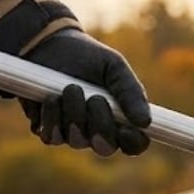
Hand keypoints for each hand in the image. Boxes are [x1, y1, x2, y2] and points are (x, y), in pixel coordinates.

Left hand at [18, 29, 151, 155]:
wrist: (48, 45)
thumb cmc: (87, 57)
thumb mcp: (114, 67)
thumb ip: (131, 93)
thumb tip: (145, 122)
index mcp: (121, 118)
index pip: (134, 144)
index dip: (133, 142)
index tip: (127, 129)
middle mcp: (98, 132)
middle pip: (105, 147)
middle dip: (100, 125)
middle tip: (95, 98)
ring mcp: (72, 133)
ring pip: (77, 141)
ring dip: (74, 114)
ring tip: (70, 87)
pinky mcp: (48, 130)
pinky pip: (52, 137)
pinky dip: (53, 117)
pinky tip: (52, 98)